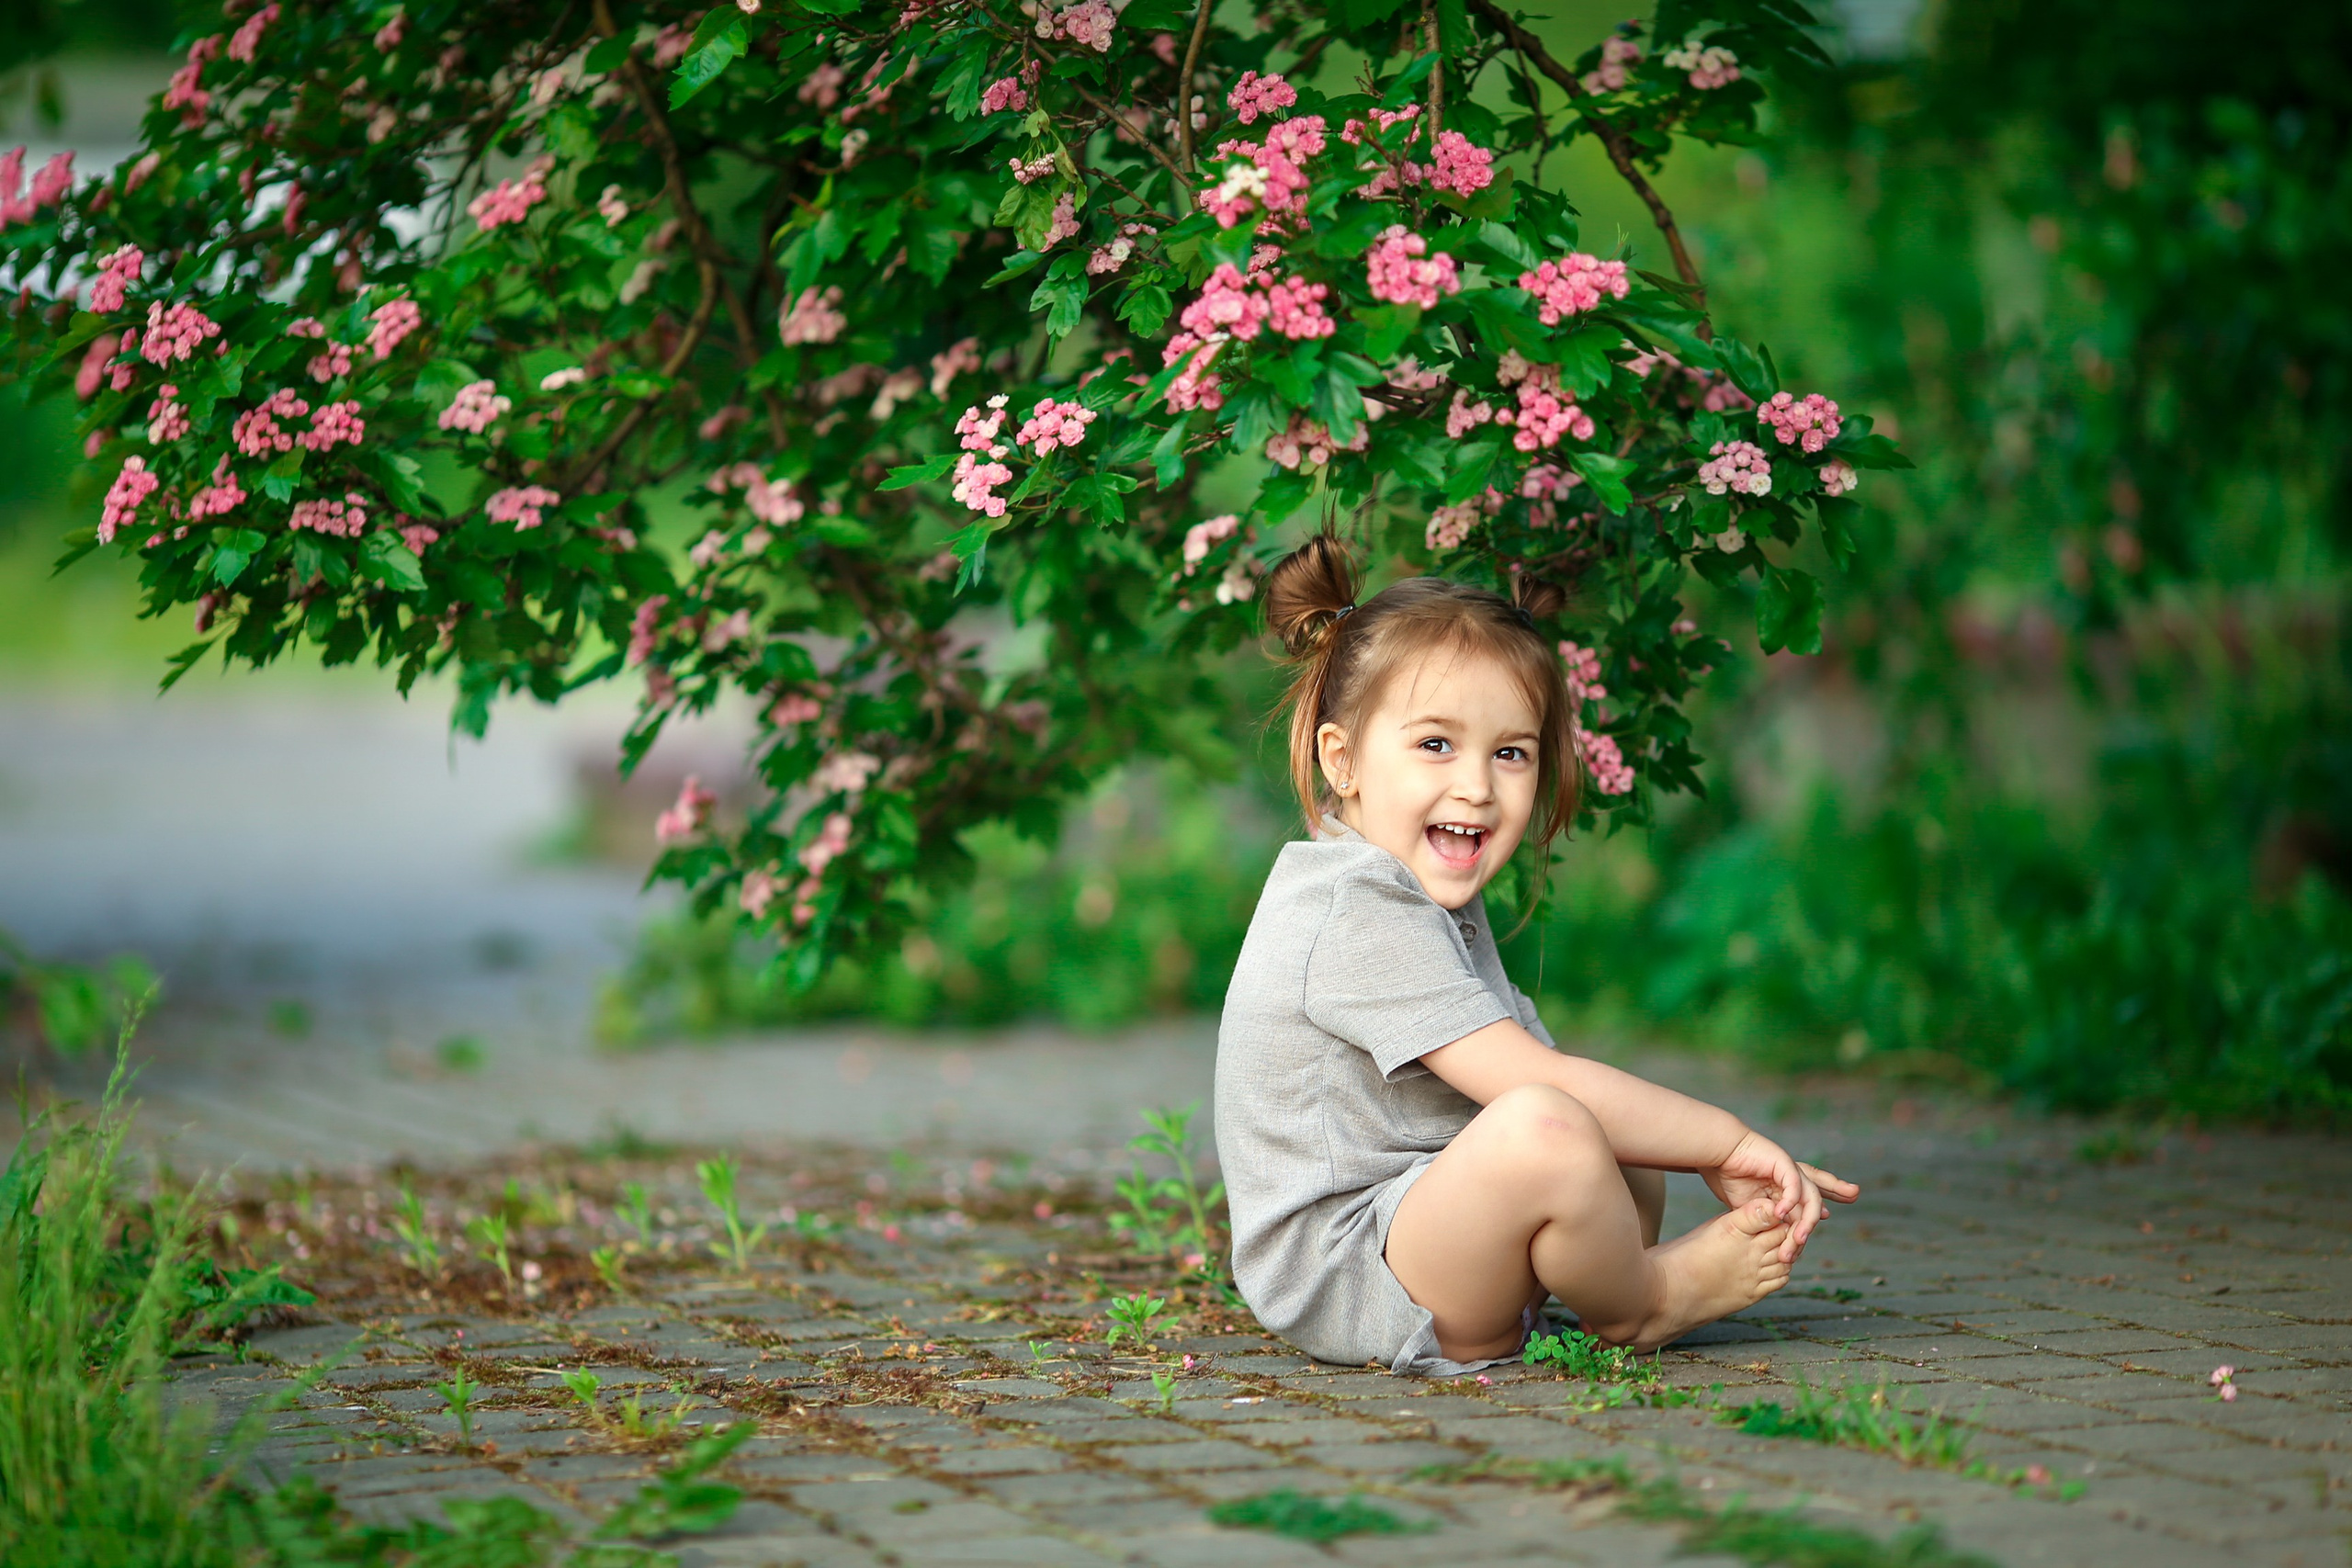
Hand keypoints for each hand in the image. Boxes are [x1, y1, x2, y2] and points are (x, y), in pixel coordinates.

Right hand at [1699, 1131, 1860, 1261]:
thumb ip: (1765, 1218)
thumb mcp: (1749, 1205)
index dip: (1818, 1205)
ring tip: (1799, 1240)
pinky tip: (1781, 1216)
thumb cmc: (1726, 1175)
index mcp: (1782, 1183)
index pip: (1807, 1194)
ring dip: (1807, 1221)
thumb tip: (1777, 1234)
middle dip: (1838, 1189)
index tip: (1829, 1215)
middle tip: (1854, 1194)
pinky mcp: (1783, 1163)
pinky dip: (1790, 1203)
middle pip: (1819, 1187)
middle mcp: (1790, 1175)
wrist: (1714, 1152)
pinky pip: (1794, 1187)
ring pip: (1809, 1197)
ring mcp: (1788, 1169)